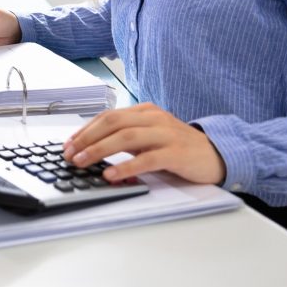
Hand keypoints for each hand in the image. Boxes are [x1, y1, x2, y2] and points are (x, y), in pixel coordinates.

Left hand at [62, 103, 226, 184]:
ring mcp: (165, 134)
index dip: (85, 130)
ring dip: (99, 150)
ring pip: (126, 137)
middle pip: (113, 123)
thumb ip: (127, 137)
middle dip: (87, 138)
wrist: (217, 154)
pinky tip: (111, 175)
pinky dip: (126, 167)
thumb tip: (93, 148)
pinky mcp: (176, 153)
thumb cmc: (179, 147)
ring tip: (82, 162)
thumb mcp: (150, 136)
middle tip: (69, 154)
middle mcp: (154, 118)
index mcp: (145, 111)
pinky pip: (147, 159)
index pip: (108, 116)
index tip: (69, 144)